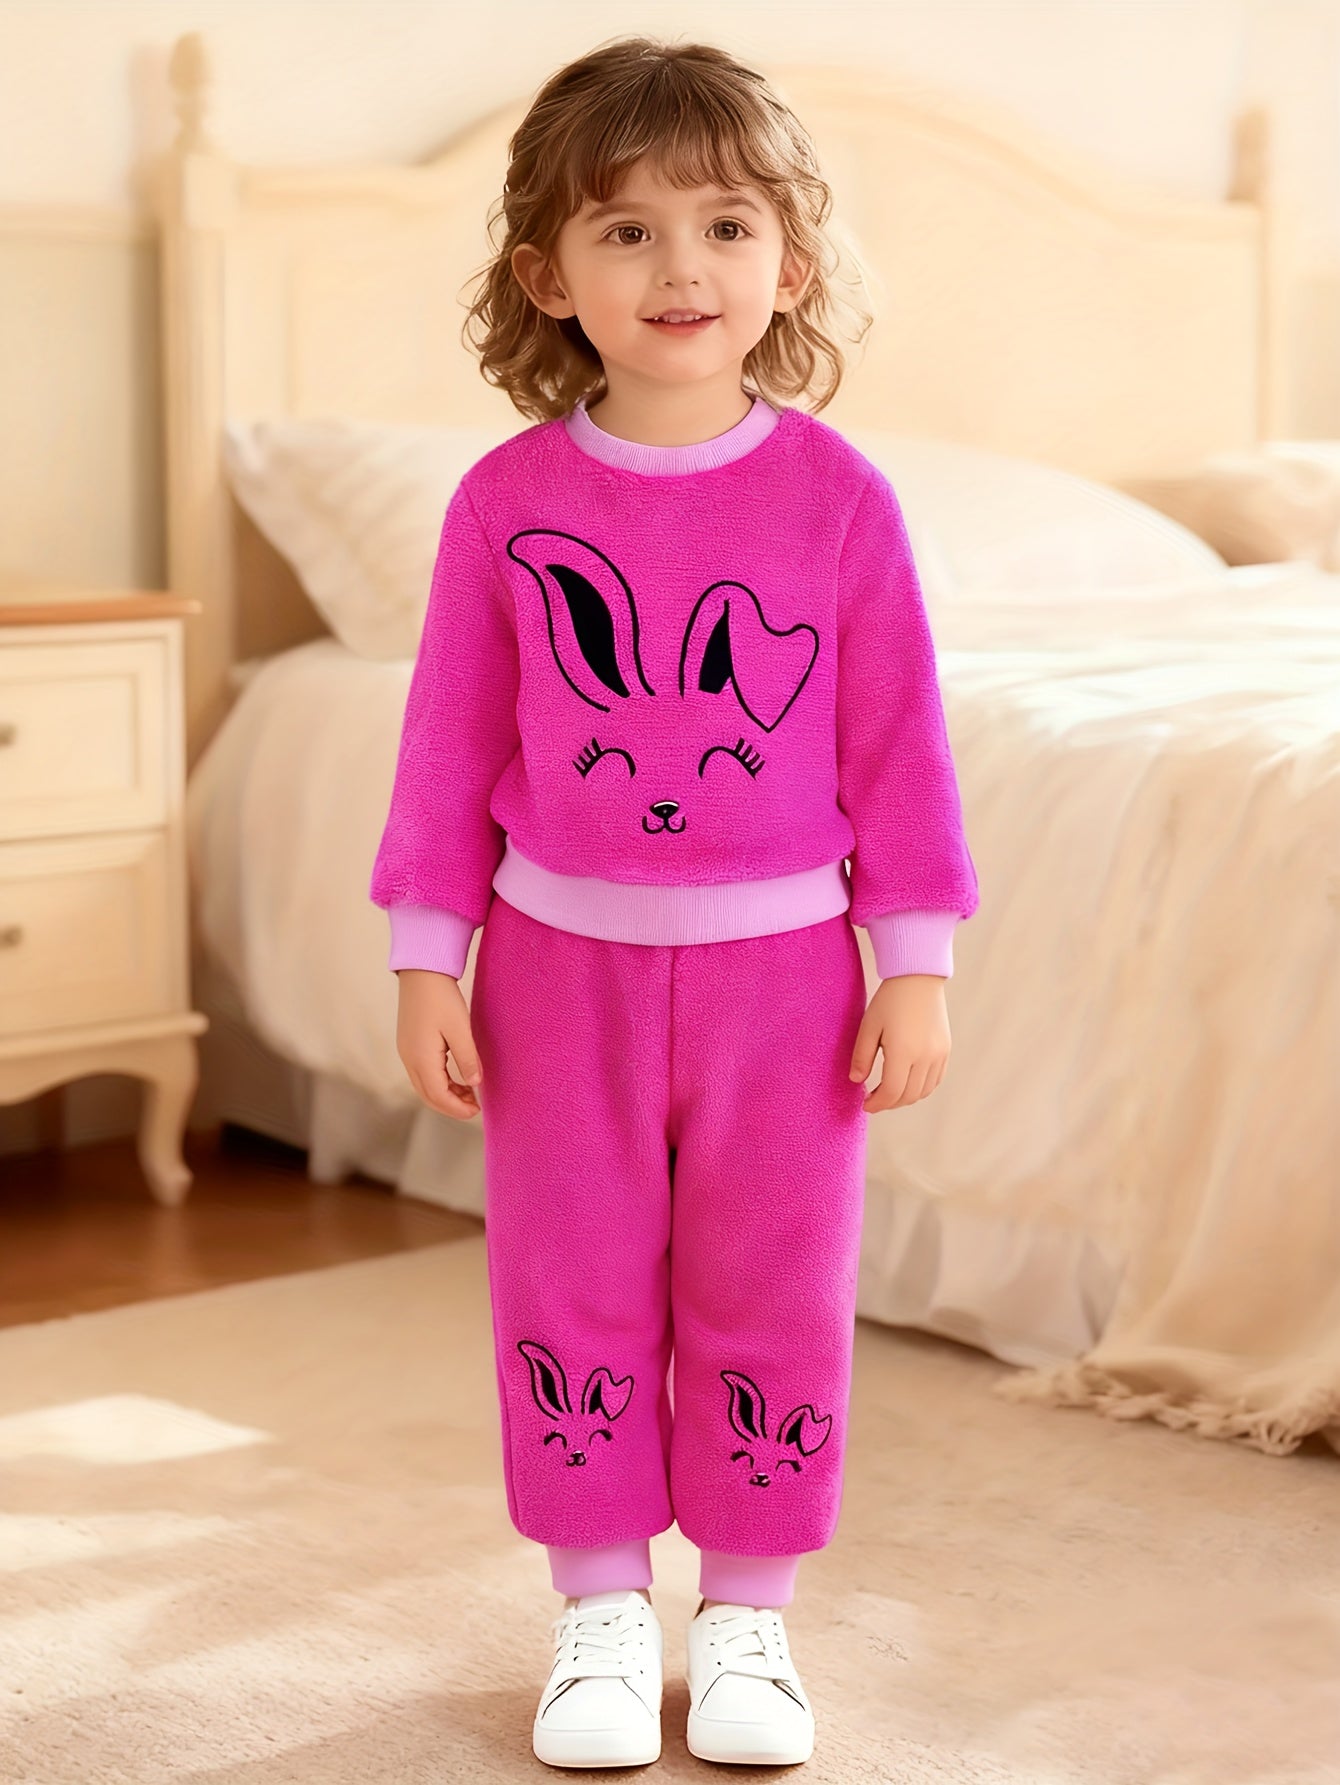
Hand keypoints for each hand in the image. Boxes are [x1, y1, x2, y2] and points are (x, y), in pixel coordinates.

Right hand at [395, 968, 483, 1120]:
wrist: (422, 972)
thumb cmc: (441, 997)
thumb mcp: (460, 1028)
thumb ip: (467, 1058)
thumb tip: (475, 1084)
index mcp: (421, 1058)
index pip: (438, 1096)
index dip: (457, 1108)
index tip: (477, 1110)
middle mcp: (409, 1059)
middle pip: (428, 1096)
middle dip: (451, 1105)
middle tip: (475, 1106)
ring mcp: (406, 1052)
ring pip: (424, 1086)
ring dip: (445, 1094)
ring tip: (469, 1093)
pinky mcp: (409, 1044)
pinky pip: (422, 1073)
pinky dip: (439, 1082)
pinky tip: (456, 1078)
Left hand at [849, 974, 950, 1112]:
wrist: (918, 978)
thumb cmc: (889, 1000)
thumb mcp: (869, 1026)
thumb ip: (862, 1056)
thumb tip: (856, 1081)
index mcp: (904, 1051)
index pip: (891, 1092)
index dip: (877, 1104)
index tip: (865, 1105)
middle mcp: (925, 1056)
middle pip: (908, 1096)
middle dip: (889, 1103)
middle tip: (874, 1100)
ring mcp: (939, 1054)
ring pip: (923, 1091)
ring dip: (905, 1097)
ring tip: (889, 1091)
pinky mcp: (946, 1050)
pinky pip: (935, 1080)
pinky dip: (921, 1088)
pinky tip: (907, 1082)